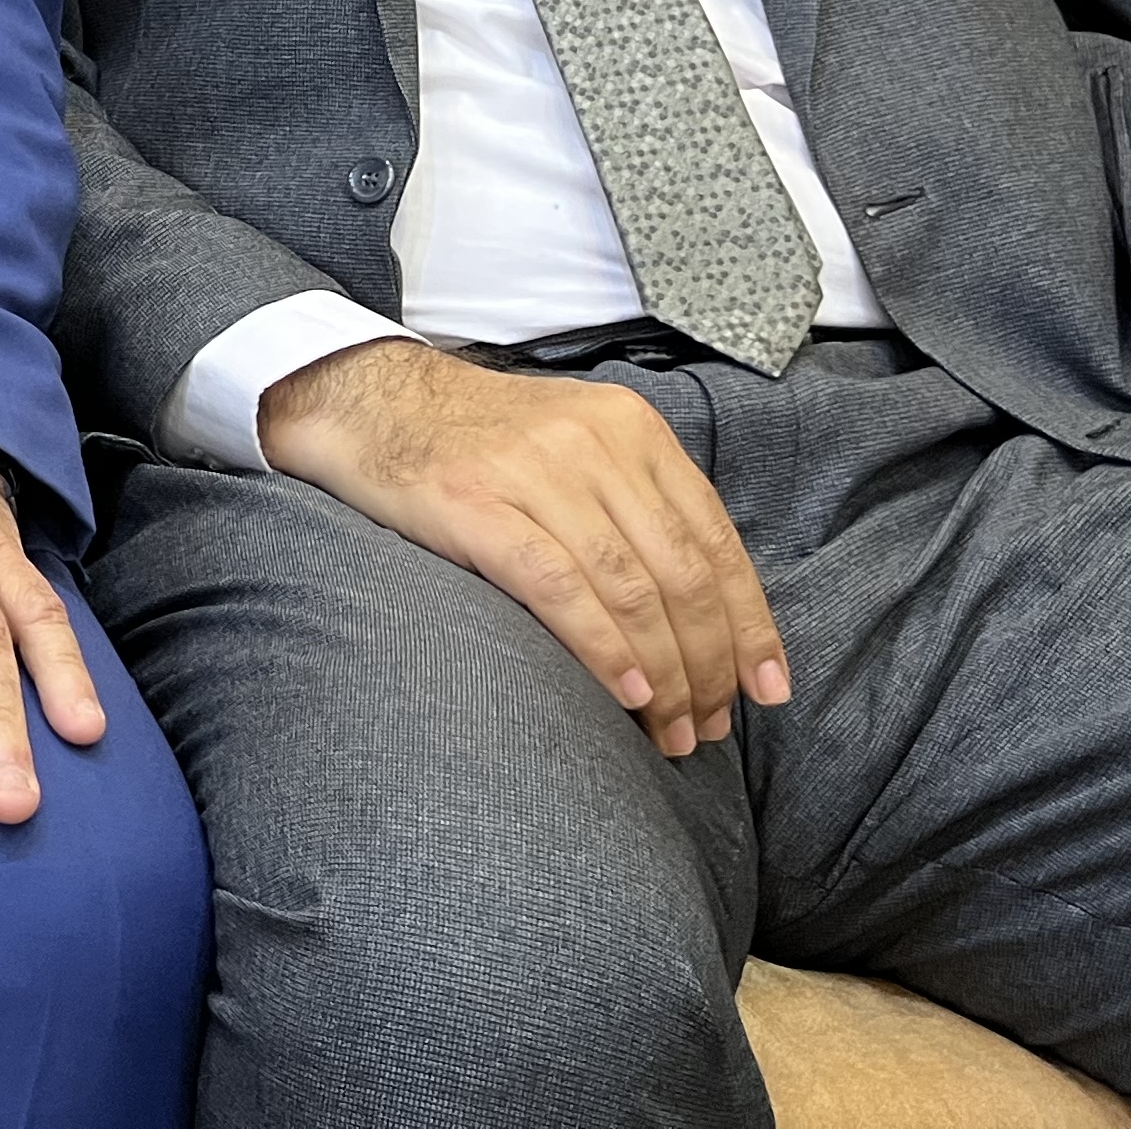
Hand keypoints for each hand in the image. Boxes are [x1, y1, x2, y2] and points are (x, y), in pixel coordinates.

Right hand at [259, 339, 788, 756]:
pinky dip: (602, 645)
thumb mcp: (574, 446)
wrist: (366, 401)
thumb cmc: (477, 442)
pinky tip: (623, 691)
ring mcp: (532, 471)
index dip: (749, 624)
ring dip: (662, 674)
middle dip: (707, 665)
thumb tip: (703, 616)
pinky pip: (559, 586)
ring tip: (667, 730)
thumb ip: (636, 505)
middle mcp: (591, 443)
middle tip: (703, 727)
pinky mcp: (475, 505)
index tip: (765, 689)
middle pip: (680, 574)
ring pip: (629, 588)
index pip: (715, 541)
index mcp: (630, 428)